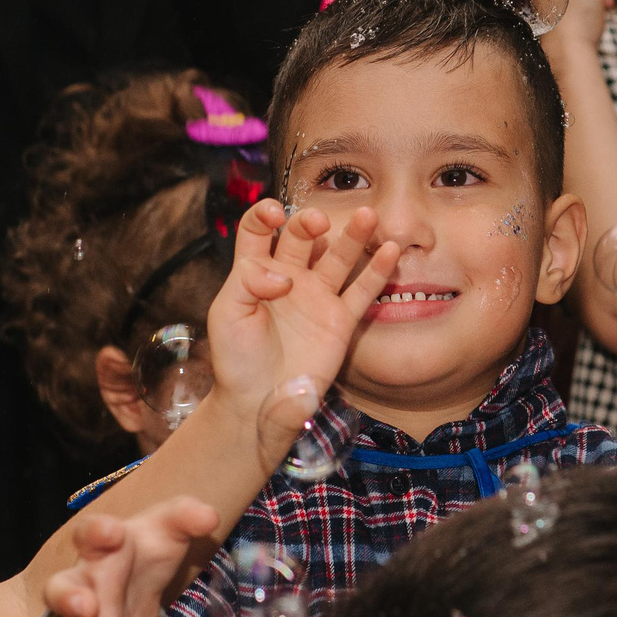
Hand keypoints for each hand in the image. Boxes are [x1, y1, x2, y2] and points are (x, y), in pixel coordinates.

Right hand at [40, 495, 220, 616]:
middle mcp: (84, 587)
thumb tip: (209, 515)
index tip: (113, 531)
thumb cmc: (145, 552)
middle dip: (70, 600)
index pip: (87, 534)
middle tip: (86, 606)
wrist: (133, 586)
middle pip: (61, 592)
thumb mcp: (167, 529)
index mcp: (98, 550)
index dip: (95, 532)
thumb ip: (186, 516)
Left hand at [206, 199, 398, 464]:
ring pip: (338, 257)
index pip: (258, 230)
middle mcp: (289, 277)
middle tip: (318, 222)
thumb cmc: (235, 357)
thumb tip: (286, 276)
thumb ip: (248, 281)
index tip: (274, 214)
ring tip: (368, 216)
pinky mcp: (340, 320)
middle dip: (310, 223)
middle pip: (302, 237)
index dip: (264, 215)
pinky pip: (362, 291)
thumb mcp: (226, 313)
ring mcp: (317, 297)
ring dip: (353, 235)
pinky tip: (390, 250)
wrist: (258, 402)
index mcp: (254, 271)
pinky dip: (378, 270)